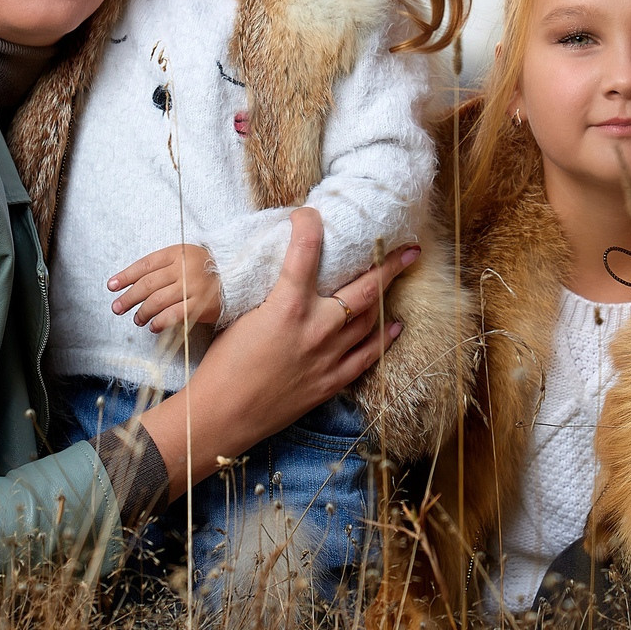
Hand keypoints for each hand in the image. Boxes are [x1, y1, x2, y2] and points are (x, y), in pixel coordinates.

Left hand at [111, 243, 221, 333]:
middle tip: (117, 307)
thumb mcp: (186, 256)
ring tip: (137, 319)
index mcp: (177, 253)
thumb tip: (134, 283)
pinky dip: (160, 322)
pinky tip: (153, 326)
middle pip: (148, 285)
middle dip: (129, 298)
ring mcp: (192, 287)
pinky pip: (174, 315)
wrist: (239, 276)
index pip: (145, 265)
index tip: (111, 286)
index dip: (125, 276)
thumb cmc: (207, 268)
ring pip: (157, 301)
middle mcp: (183, 268)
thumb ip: (164, 266)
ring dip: (142, 312)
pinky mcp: (201, 304)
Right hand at [142, 210, 416, 491]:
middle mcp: (317, 328)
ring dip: (387, 296)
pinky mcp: (332, 381)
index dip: (309, 226)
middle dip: (389, 263)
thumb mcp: (241, 318)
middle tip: (408, 247)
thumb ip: (269, 295)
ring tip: (398, 279)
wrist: (223, 415)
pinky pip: (368, 355)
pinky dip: (384, 338)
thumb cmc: (222, 367)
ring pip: (370, 318)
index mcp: (287, 306)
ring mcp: (329, 356)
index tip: (311, 214)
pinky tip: (395, 325)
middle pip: (364, 287)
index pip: (305, 252)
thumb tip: (285, 274)